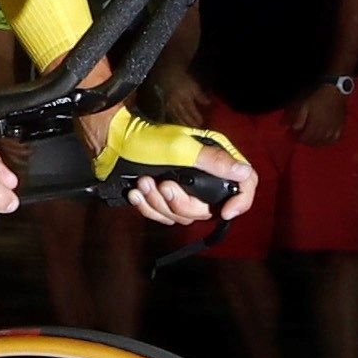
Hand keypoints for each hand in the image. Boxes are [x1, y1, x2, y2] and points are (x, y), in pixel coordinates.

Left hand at [93, 110, 256, 227]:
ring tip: (143, 184)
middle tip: (163, 185)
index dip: (241, 200)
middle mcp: (204, 176)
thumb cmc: (147, 140)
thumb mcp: (181, 149)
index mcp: (214, 158)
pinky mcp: (164, 198)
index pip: (244, 183)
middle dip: (181, 202)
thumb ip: (213, 161)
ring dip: (159, 203)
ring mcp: (184, 189)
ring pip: (183, 216)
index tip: (226, 213)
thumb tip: (245, 172)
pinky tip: (136, 193)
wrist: (112, 143)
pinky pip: (164, 217)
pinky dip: (148, 207)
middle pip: (208, 208)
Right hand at [151, 68, 208, 125]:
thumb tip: (208, 103)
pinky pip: (171, 115)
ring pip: (177, 116)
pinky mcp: (166, 106)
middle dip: (190, 122)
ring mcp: (170, 105)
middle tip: (196, 129)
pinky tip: (180, 124)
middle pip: (184, 115)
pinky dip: (176, 121)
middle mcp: (176, 102)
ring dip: (183, 124)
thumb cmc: (184, 81)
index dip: (196, 116)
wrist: (169, 76)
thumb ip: (200, 95)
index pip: (191, 109)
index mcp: (184, 97)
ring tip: (189, 129)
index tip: (201, 122)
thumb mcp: (194, 86)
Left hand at [290, 82, 347, 145]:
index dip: (299, 139)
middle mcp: (325, 129)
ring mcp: (334, 128)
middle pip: (315, 141)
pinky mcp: (340, 126)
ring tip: (311, 139)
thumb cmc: (317, 96)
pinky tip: (324, 138)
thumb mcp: (304, 104)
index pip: (306, 138)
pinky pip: (335, 138)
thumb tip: (292, 128)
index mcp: (316, 124)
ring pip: (324, 141)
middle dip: (306, 141)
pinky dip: (328, 140)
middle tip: (301, 137)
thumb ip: (298, 117)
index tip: (293, 136)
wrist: (334, 89)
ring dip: (316, 142)